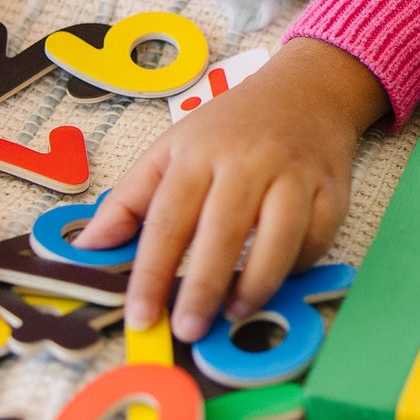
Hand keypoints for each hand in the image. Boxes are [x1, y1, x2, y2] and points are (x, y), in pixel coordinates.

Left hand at [75, 38, 388, 340]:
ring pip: (280, 235)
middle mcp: (246, 160)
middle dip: (203, 286)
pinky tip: (279, 280)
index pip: (168, 219)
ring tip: (235, 313)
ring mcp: (293, 172)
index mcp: (198, 153)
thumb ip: (130, 199)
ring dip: (257, 282)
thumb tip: (87, 247)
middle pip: (223, 230)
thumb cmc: (229, 128)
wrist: (304, 91)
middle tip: (187, 329)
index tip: (139, 315)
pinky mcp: (332, 187)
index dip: (151, 271)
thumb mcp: (171, 150)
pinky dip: (299, 264)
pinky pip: (318, 235)